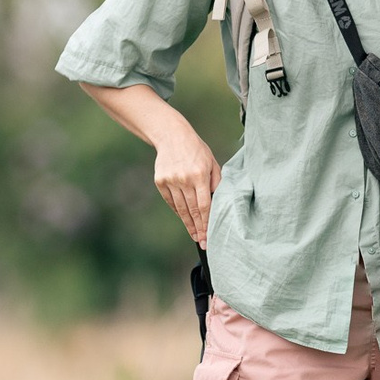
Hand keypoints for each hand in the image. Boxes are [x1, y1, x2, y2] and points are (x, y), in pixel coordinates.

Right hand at [153, 120, 221, 246]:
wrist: (172, 136)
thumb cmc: (196, 150)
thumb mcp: (212, 162)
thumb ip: (217, 182)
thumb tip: (220, 202)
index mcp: (199, 175)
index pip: (204, 205)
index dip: (207, 222)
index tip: (209, 235)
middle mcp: (184, 179)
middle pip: (192, 210)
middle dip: (198, 228)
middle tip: (203, 242)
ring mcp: (170, 181)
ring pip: (180, 208)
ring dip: (188, 224)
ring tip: (195, 235)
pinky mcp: (160, 181)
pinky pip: (171, 201)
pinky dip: (178, 211)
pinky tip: (185, 220)